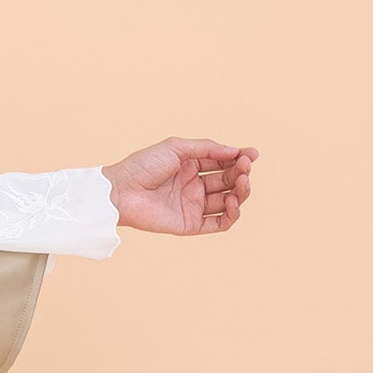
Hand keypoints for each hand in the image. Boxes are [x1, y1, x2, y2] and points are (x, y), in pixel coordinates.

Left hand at [103, 138, 258, 236]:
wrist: (120, 191)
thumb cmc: (142, 166)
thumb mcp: (176, 148)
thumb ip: (207, 148)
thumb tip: (236, 150)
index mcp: (190, 166)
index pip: (222, 163)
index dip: (239, 159)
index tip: (252, 154)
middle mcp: (193, 186)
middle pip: (228, 181)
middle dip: (241, 173)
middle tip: (245, 167)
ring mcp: (193, 205)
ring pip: (228, 201)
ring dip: (240, 192)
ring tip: (241, 182)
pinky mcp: (190, 224)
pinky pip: (220, 223)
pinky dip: (232, 214)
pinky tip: (233, 201)